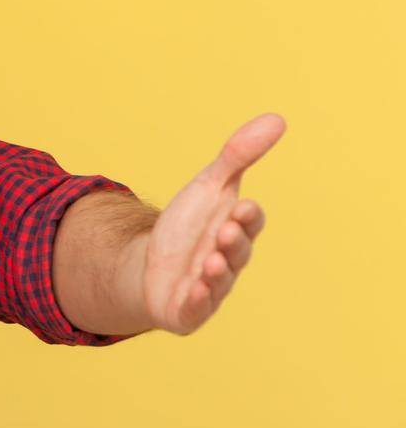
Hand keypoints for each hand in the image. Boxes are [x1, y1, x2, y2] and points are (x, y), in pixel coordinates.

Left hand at [138, 112, 285, 334]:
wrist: (150, 266)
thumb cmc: (187, 226)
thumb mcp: (208, 186)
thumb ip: (238, 156)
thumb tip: (278, 118)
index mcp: (236, 230)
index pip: (250, 223)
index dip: (248, 217)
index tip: (242, 206)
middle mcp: (228, 260)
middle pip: (237, 251)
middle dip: (233, 243)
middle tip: (224, 231)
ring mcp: (210, 287)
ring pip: (219, 281)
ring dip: (216, 272)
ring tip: (209, 261)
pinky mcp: (188, 309)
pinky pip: (195, 308)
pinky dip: (197, 301)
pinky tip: (193, 291)